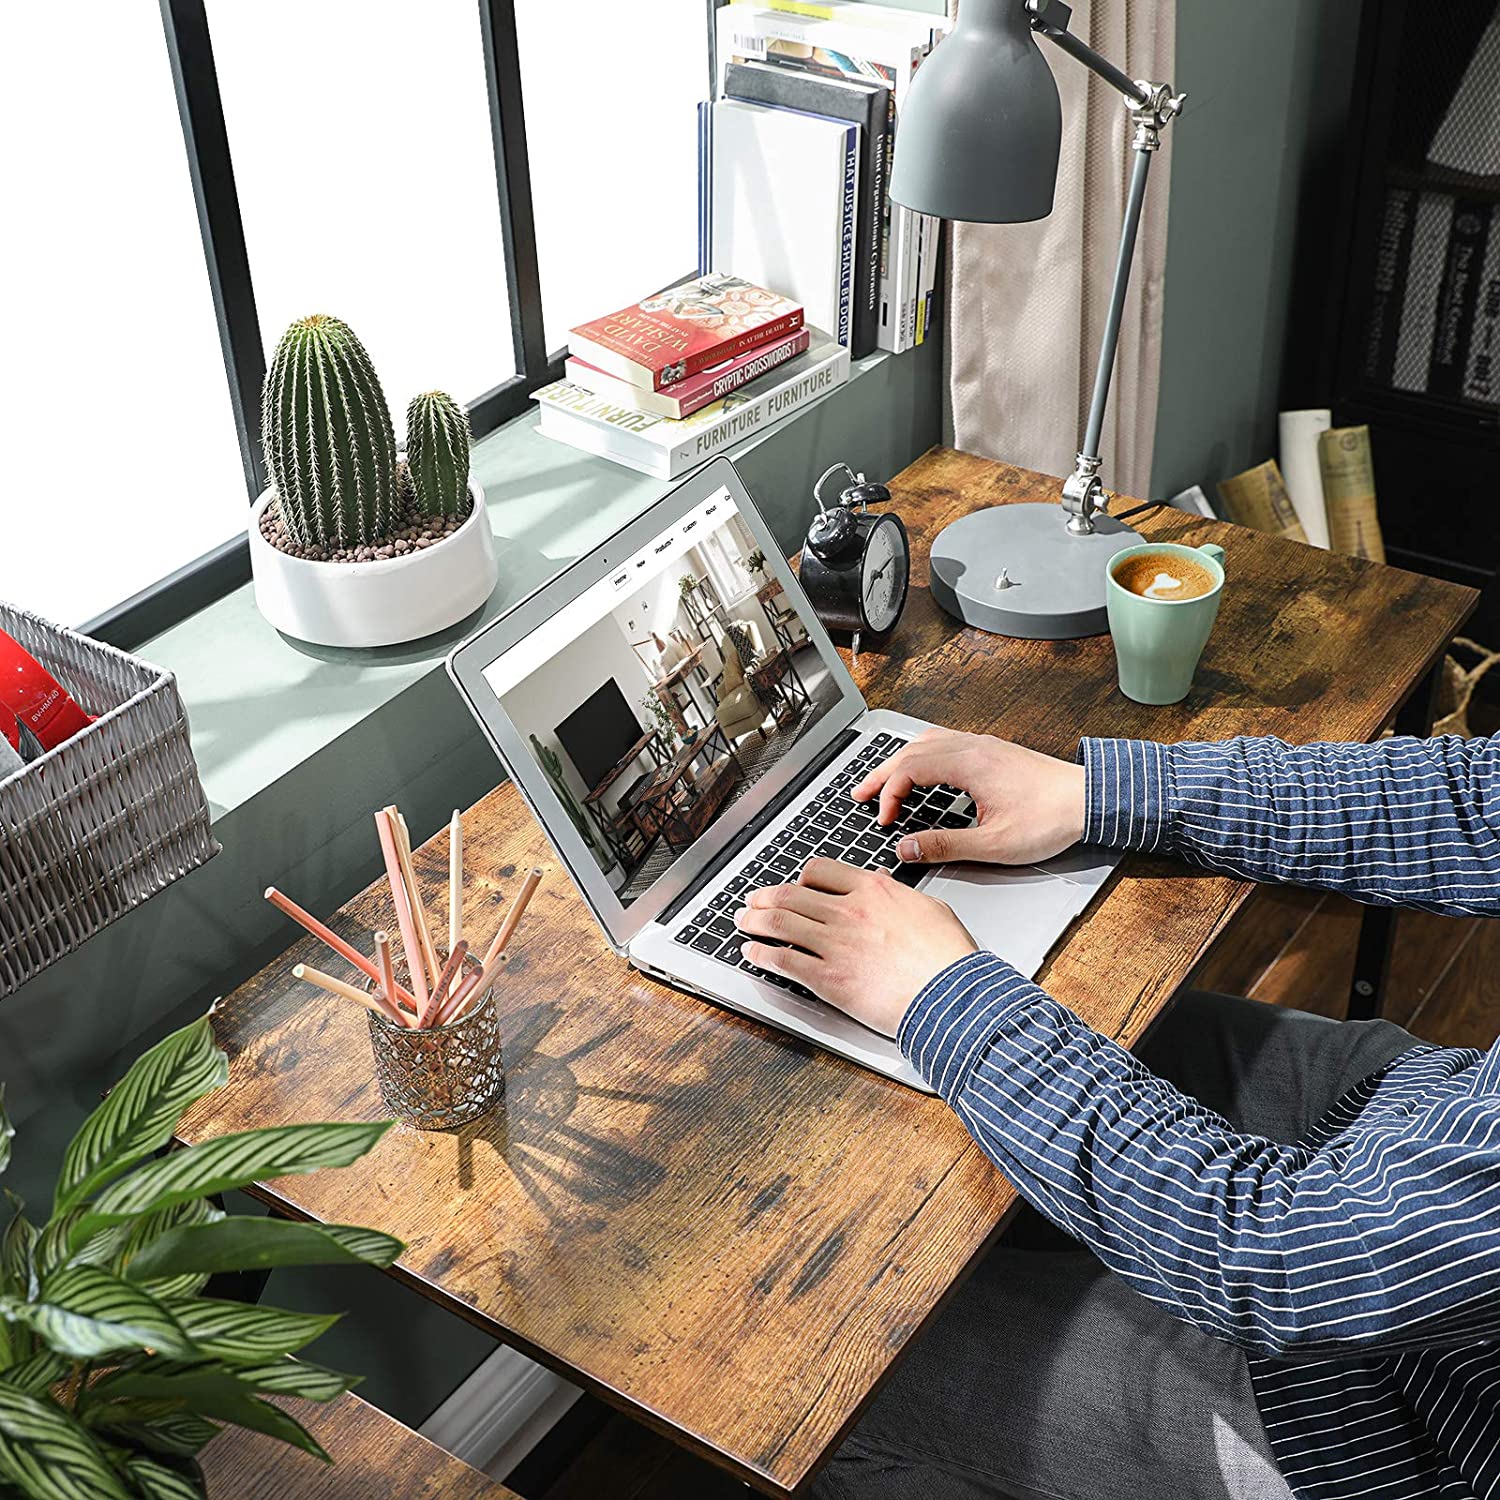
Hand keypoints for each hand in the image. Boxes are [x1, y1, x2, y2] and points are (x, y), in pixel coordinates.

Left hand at [736, 858, 976, 1036]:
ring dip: (754, 921)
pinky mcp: (828, 979)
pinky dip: (761, 955)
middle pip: (790, 895)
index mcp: (873, 890)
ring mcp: (835, 944)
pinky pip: (783, 961)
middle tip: (753, 902)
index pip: (819, 872)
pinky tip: (753, 954)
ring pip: (779, 923)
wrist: (952, 997)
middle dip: (764, 897)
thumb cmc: (948, 959)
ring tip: (743, 922)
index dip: (800, 880)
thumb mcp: (929, 909)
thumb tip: (884, 887)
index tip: (793, 887)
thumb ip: (898, 895)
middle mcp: (848, 911)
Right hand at [852, 729, 1085, 866]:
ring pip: (926, 742)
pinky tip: (920, 769)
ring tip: (882, 781)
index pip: (909, 769)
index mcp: (969, 763)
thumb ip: (946, 845)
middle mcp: (972, 746)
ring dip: (900, 761)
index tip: (885, 820)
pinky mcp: (992, 750)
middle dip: (882, 774)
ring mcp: (982, 744)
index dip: (889, 795)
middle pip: (911, 751)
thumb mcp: (994, 844)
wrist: (1091, 799)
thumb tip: (908, 849)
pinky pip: (943, 741)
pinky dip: (921, 755)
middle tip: (859, 794)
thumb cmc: (1051, 819)